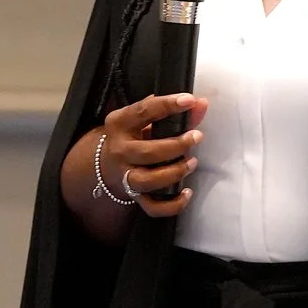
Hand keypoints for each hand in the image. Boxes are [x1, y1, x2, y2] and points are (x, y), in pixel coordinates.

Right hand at [97, 92, 209, 217]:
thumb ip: (174, 112)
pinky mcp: (134, 196)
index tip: (189, 100)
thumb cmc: (133, 136)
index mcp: (119, 124)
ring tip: (192, 163)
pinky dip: (172, 205)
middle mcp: (119, 151)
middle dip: (176, 145)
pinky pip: (152, 207)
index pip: (143, 111)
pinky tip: (187, 193)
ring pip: (148, 181)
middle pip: (148, 152)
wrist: (106, 163)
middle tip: (197, 137)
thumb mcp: (145, 119)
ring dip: (174, 173)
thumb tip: (201, 104)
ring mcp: (125, 176)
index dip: (167, 105)